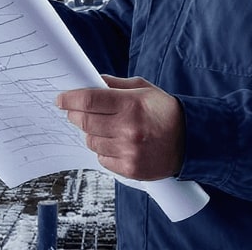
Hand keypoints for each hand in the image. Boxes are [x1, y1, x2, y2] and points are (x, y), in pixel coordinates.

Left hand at [55, 75, 183, 180]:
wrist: (190, 141)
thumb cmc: (165, 112)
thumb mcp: (143, 89)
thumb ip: (114, 85)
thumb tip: (89, 82)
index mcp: (131, 105)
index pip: (88, 101)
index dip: (69, 99)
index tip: (60, 99)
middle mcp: (128, 129)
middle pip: (85, 122)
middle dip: (75, 114)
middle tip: (74, 111)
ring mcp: (128, 151)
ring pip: (90, 141)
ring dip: (91, 133)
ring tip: (105, 128)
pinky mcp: (130, 169)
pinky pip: (101, 159)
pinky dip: (103, 150)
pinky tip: (116, 143)